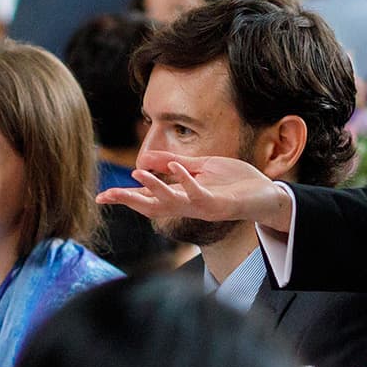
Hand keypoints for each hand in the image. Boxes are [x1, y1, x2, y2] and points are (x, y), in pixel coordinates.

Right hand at [97, 156, 291, 231]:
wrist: (265, 194)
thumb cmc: (233, 182)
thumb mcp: (199, 167)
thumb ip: (173, 165)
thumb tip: (143, 160)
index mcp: (180, 197)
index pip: (146, 198)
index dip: (123, 197)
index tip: (100, 197)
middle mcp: (186, 206)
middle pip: (151, 206)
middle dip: (128, 200)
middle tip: (106, 196)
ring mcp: (201, 206)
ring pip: (171, 201)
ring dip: (154, 188)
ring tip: (136, 174)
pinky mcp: (217, 203)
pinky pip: (198, 192)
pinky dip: (185, 180)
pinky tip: (174, 167)